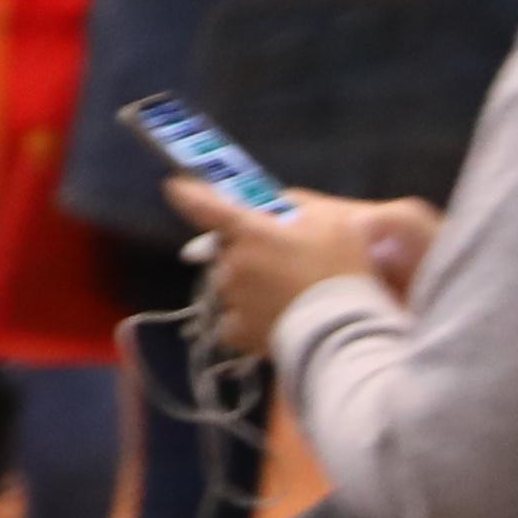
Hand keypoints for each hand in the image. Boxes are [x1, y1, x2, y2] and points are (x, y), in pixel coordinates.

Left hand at [171, 176, 431, 349]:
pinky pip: (233, 320)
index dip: (188, 193)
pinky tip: (273, 320)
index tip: (174, 186)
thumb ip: (299, 207)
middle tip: (282, 262)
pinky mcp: (237, 332)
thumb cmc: (339, 269)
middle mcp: (231, 263)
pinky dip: (246, 320)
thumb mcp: (332, 222)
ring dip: (247, 286)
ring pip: (230, 286)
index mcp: (249, 231)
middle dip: (245, 252)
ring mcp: (231, 299)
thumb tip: (279, 204)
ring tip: (285, 296)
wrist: (343, 328)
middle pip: (227, 251)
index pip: (205, 205)